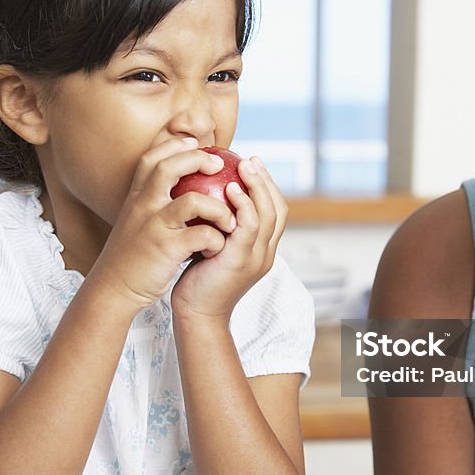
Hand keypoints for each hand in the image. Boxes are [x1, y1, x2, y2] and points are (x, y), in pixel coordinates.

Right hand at [87, 137, 238, 309]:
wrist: (113, 288)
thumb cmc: (132, 254)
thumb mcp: (136, 220)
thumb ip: (153, 201)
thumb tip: (177, 185)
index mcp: (136, 196)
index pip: (152, 157)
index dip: (175, 145)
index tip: (195, 143)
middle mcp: (143, 206)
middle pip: (169, 167)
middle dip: (198, 160)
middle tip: (219, 165)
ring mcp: (154, 226)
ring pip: (193, 201)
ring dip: (218, 208)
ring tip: (229, 220)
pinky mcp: (166, 249)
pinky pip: (200, 235)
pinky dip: (215, 239)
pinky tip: (218, 246)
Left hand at [171, 156, 287, 320]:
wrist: (195, 314)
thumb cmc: (198, 281)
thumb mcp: (214, 248)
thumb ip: (220, 227)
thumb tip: (211, 199)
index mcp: (262, 250)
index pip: (275, 212)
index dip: (267, 187)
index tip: (252, 166)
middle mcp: (265, 254)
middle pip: (279, 209)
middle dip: (267, 181)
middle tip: (251, 160)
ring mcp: (256, 258)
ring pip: (269, 214)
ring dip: (258, 187)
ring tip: (244, 166)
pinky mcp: (241, 261)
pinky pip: (249, 227)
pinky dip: (243, 205)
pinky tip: (230, 189)